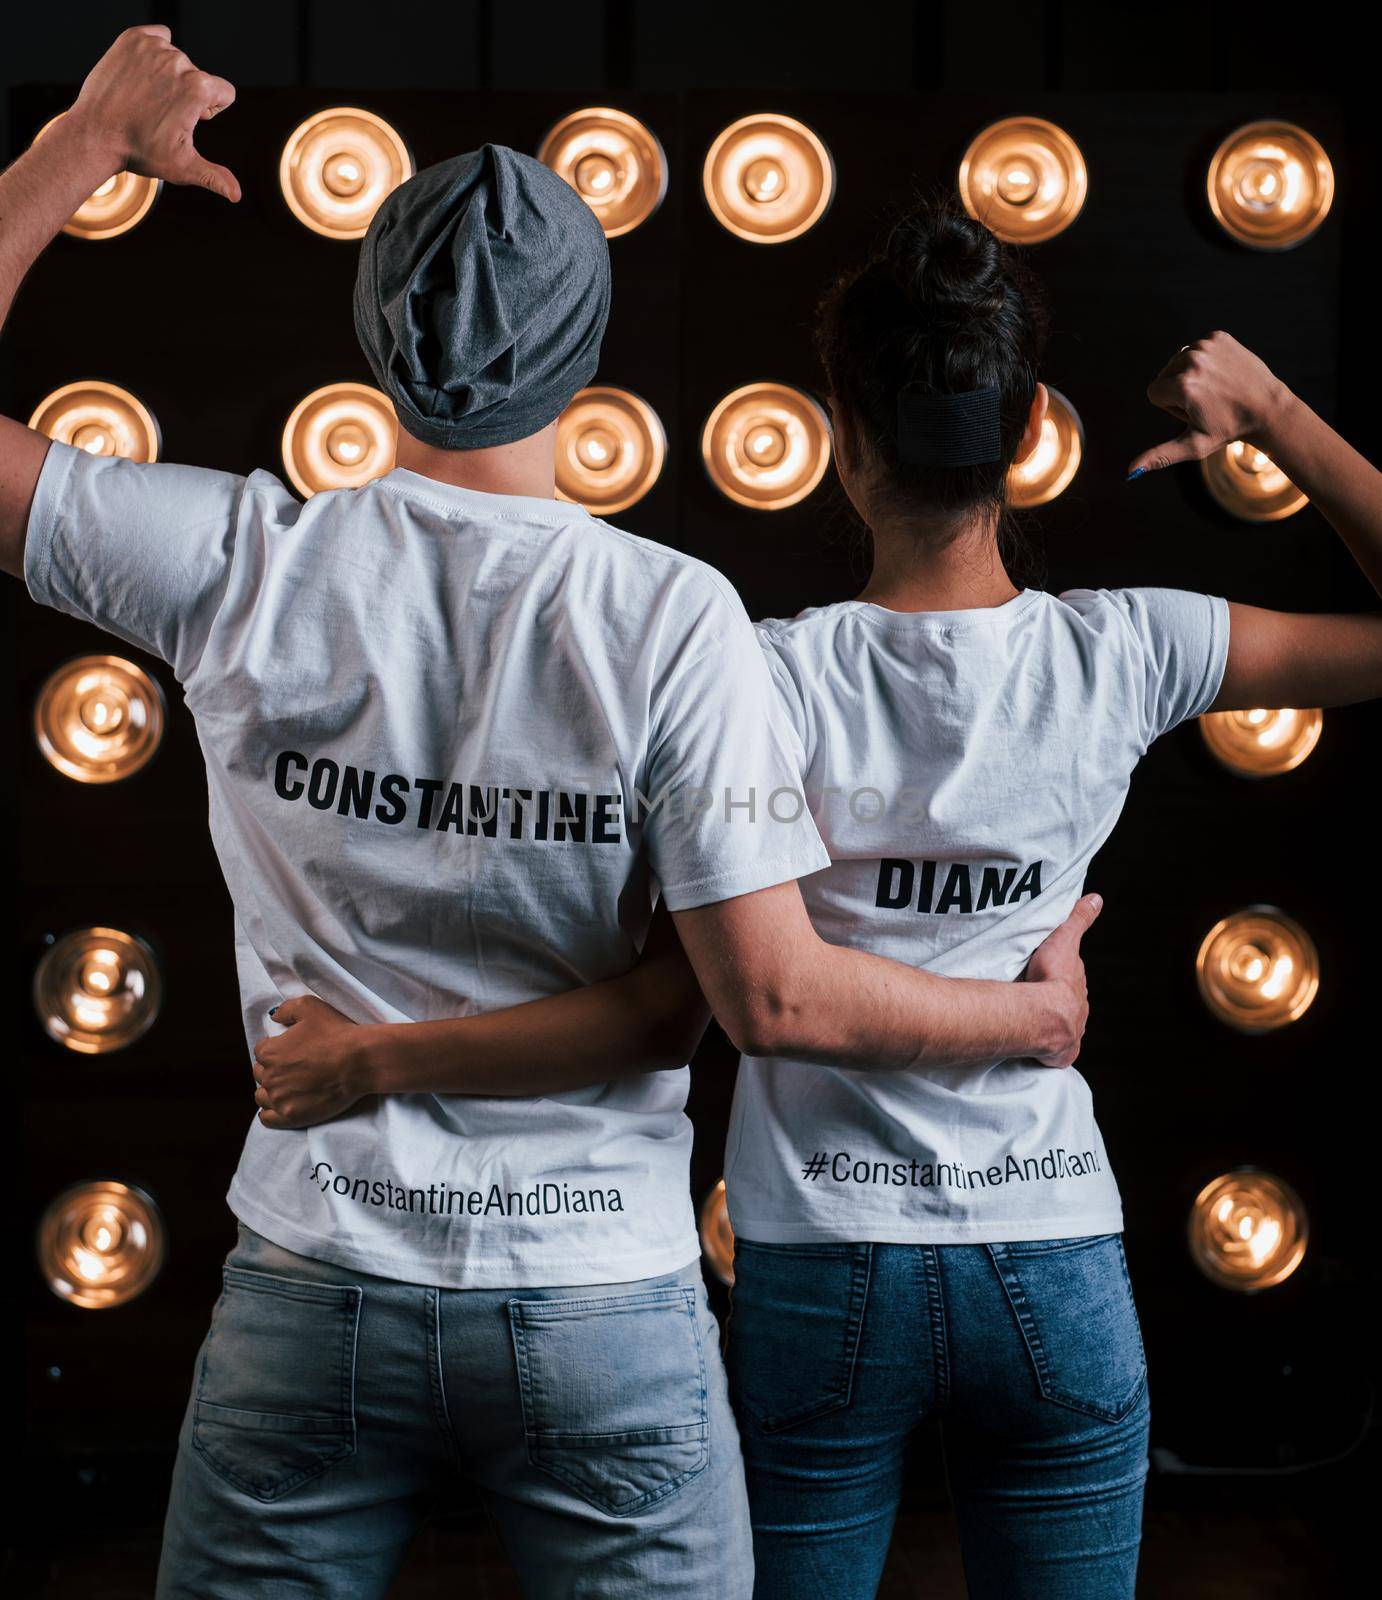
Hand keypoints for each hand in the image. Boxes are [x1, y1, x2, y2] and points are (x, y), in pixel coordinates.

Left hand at [66, 25, 239, 201]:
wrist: (95, 133)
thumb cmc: (140, 151)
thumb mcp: (183, 166)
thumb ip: (214, 176)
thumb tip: (237, 195)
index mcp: (198, 88)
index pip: (225, 92)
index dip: (211, 111)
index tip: (187, 120)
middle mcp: (179, 62)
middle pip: (199, 76)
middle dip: (187, 94)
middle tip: (160, 113)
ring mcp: (154, 48)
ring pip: (178, 59)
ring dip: (168, 76)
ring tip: (146, 98)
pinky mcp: (133, 39)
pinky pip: (158, 37)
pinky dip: (154, 53)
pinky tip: (141, 74)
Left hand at [252, 996, 373, 1129]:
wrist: (360, 1061)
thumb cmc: (337, 1032)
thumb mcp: (310, 1007)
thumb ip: (286, 1009)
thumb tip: (274, 1018)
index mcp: (270, 1051)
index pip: (261, 1051)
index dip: (276, 1049)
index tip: (290, 1050)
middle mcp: (270, 1076)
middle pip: (261, 1074)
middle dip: (273, 1069)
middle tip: (294, 1068)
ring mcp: (280, 1099)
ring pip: (262, 1096)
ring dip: (271, 1091)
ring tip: (288, 1087)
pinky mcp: (291, 1116)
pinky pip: (268, 1118)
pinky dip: (270, 1112)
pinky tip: (282, 1105)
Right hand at [1021, 893, 1101, 1067]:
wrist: (1046, 1013)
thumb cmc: (1052, 975)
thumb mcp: (1064, 938)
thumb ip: (1079, 919)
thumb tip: (1096, 898)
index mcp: (1078, 986)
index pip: (1072, 980)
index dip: (1061, 976)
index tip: (1048, 973)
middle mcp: (1079, 1011)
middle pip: (1068, 1004)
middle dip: (1057, 1002)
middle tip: (1037, 997)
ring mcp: (1072, 1034)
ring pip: (1063, 1028)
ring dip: (1052, 1025)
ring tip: (1033, 1021)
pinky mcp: (1062, 1055)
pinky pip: (1056, 1053)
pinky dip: (1050, 1051)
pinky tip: (1040, 1049)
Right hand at [1126, 331, 1290, 476]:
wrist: (1268, 408)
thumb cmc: (1229, 430)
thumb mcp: (1193, 446)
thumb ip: (1160, 456)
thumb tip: (1129, 472)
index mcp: (1183, 386)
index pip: (1153, 392)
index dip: (1170, 407)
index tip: (1194, 412)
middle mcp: (1192, 360)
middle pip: (1165, 375)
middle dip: (1178, 389)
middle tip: (1207, 401)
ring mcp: (1207, 345)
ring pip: (1179, 360)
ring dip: (1191, 374)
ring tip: (1215, 388)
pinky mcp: (1219, 336)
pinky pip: (1196, 349)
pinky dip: (1206, 360)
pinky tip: (1222, 374)